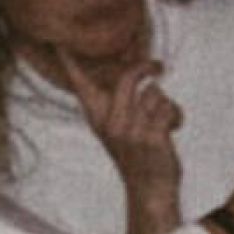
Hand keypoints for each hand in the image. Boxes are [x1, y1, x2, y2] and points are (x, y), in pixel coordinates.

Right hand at [79, 61, 187, 233]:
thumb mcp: (119, 129)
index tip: (56, 42)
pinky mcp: (150, 138)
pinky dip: (177, 116)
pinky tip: (174, 129)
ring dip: (166, 104)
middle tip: (158, 67)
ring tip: (164, 121)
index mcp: (98, 118)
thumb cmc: (138, 157)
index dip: (70, 62)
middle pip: (127, 77)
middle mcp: (110, 122)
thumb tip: (138, 72)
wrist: (150, 191)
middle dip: (145, 67)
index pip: (81, 84)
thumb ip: (121, 103)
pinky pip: (168, 109)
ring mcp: (130, 130)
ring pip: (154, 93)